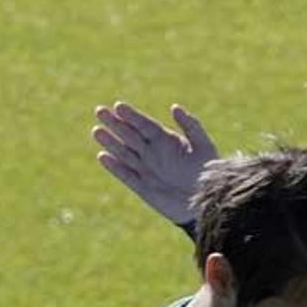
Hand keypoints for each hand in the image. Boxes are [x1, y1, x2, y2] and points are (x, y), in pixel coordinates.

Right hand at [92, 102, 218, 223]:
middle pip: (130, 135)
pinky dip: (115, 167)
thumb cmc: (210, 171)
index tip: (118, 105)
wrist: (209, 201)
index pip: (145, 124)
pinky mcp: (144, 187)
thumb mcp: (203, 145)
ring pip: (125, 153)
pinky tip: (103, 156)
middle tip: (100, 110)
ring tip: (97, 131)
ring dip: (111, 143)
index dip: (132, 116)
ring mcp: (147, 170)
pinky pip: (126, 175)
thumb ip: (191, 126)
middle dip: (116, 124)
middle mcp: (153, 153)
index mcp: (166, 140)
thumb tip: (174, 106)